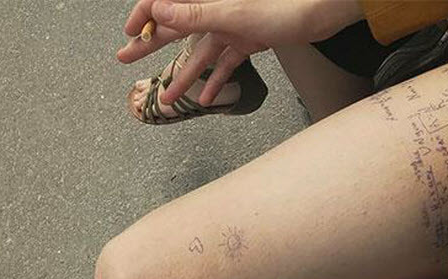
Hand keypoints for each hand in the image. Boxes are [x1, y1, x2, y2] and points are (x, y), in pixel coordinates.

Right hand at [116, 0, 362, 105]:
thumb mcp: (234, 13)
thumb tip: (157, 12)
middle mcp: (215, 8)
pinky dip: (218, 81)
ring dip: (185, 77)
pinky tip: (208, 100)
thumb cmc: (284, 5)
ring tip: (167, 99)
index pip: (164, 2)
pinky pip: (227, 63)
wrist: (323, 11)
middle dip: (151, 45)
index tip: (129, 35)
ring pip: (201, 53)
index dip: (144, 17)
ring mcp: (232, 25)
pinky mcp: (249, 40)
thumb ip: (194, 14)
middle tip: (123, 57)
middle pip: (175, 27)